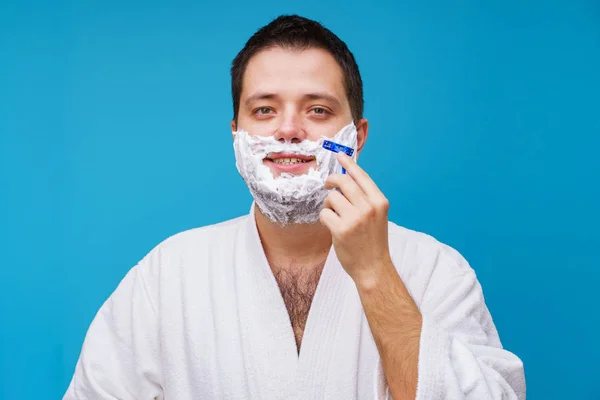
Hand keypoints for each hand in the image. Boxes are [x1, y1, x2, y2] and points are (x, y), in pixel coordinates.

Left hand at [320, 152, 392, 284]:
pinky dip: (325, 219)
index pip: (361, 176)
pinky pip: (324, 214)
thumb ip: (364, 197)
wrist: (373, 267)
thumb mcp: (376, 215)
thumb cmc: (372, 240)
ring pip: (331, 198)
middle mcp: (369, 207)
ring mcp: (355, 218)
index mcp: (379, 201)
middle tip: (327, 185)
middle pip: (343, 182)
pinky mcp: (341, 230)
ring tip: (335, 216)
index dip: (348, 164)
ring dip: (328, 205)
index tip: (339, 155)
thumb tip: (345, 178)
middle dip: (331, 181)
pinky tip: (332, 227)